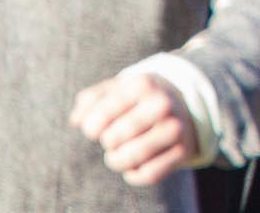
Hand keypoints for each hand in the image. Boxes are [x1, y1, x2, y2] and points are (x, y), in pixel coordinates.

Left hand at [69, 72, 197, 186]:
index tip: (94, 129)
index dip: (90, 128)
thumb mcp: (117, 89)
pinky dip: (135, 174)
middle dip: (107, 143)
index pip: (101, 116)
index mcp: (142, 85)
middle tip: (111, 139)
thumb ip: (91, 100)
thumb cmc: (139, 99)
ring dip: (117, 161)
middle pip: (113, 139)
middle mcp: (162, 104)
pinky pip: (150, 174)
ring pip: (132, 158)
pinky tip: (134, 165)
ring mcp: (175, 128)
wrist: (184, 105)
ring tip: (117, 155)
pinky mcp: (184, 151)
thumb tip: (76, 120)